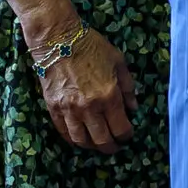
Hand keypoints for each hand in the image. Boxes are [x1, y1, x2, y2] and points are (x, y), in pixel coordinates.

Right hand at [31, 26, 137, 153]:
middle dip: (111, 147)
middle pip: (102, 139)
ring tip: (98, 145)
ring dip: (92, 147)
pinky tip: (80, 138)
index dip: (126, 136)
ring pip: (81, 140)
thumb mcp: (118, 62)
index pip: (121, 128)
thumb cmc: (92, 47)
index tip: (128, 136)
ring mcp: (69, 109)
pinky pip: (64, 132)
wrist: (58, 40)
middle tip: (115, 147)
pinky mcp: (53, 108)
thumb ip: (128, 87)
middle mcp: (89, 107)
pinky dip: (73, 139)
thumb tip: (133, 108)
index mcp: (109, 95)